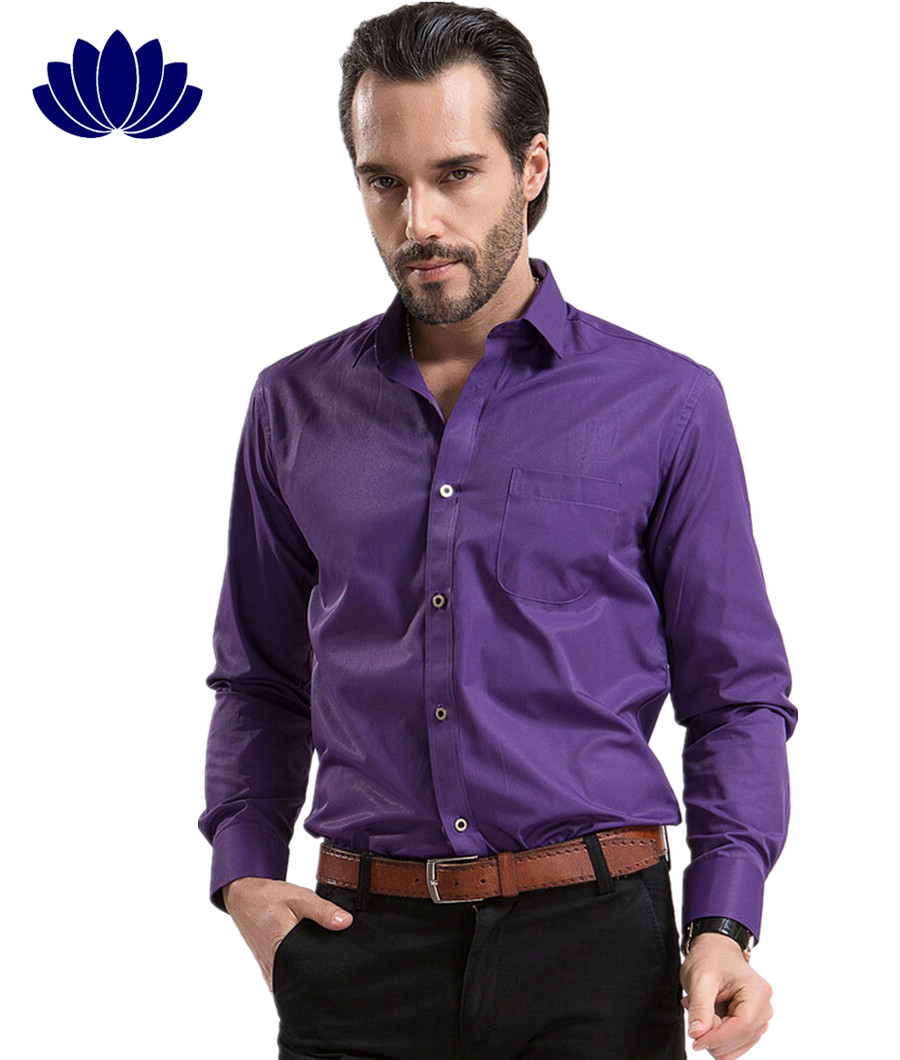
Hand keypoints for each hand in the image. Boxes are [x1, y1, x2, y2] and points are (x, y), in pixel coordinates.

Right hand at [222, 876, 352, 990]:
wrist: (244, 898)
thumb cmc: (268, 898)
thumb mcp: (299, 898)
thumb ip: (322, 911)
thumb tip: (346, 922)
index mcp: (282, 951)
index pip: (311, 971)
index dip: (329, 969)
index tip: (344, 965)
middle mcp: (275, 967)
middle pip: (305, 979)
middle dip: (322, 973)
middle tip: (339, 965)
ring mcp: (271, 971)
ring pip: (296, 980)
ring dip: (309, 973)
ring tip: (326, 964)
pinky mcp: (270, 970)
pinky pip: (288, 977)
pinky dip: (299, 971)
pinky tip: (309, 962)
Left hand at [680, 932, 772, 1058]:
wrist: (715, 951)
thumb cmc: (710, 958)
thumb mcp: (699, 978)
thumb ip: (699, 1007)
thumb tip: (697, 1034)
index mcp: (757, 992)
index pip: (741, 1027)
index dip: (717, 1039)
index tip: (696, 1041)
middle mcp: (764, 1008)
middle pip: (740, 1039)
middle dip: (714, 1034)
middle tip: (696, 1013)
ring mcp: (760, 1019)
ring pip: (736, 1046)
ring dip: (715, 1035)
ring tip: (703, 1010)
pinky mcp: (752, 1026)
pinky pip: (735, 1044)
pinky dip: (718, 1036)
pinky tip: (709, 1017)